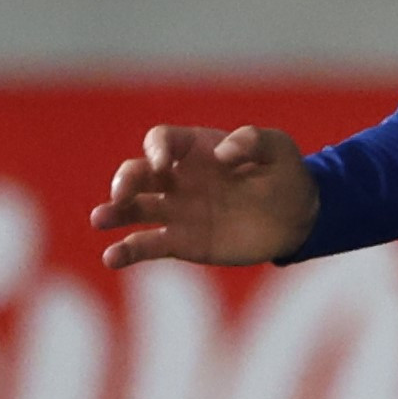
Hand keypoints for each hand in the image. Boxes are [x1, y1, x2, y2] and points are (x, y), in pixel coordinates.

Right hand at [89, 124, 318, 269]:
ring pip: (134, 209)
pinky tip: (111, 258)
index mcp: (195, 149)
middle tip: (120, 195)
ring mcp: (177, 210)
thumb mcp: (279, 148)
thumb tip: (222, 153)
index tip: (164, 162)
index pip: (161, 141)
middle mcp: (178, 177)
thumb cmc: (285, 174)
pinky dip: (127, 252)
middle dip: (125, 181)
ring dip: (113, 213)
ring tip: (100, 220)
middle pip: (138, 173)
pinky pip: (148, 245)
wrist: (298, 216)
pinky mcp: (182, 241)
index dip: (157, 148)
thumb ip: (254, 141)